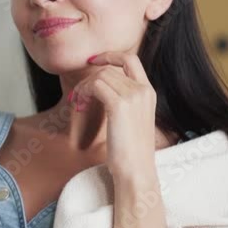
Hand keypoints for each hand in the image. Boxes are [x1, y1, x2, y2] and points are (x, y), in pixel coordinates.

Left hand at [68, 52, 158, 181]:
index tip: (93, 62)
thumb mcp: (131, 120)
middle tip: (78, 96)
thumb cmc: (130, 152)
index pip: (131, 59)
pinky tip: (80, 105)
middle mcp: (143, 90)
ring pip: (100, 76)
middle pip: (109, 69)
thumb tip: (99, 87)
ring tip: (78, 103)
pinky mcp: (119, 105)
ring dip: (83, 87)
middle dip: (89, 79)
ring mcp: (133, 96)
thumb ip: (123, 101)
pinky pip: (95, 86)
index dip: (110, 56)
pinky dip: (83, 92)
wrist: (136, 171)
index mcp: (149, 92)